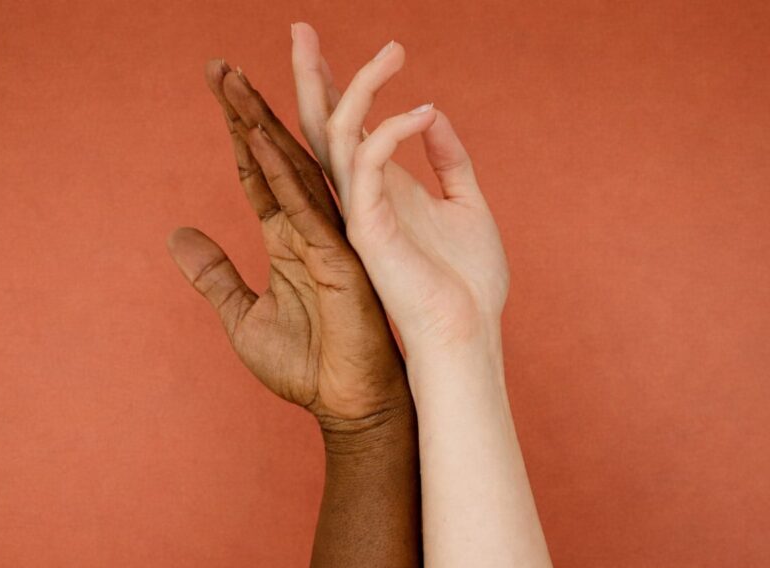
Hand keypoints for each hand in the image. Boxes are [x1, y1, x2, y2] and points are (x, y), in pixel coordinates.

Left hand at [167, 60, 409, 428]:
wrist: (349, 405)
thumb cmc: (307, 366)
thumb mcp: (242, 316)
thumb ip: (214, 273)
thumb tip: (176, 235)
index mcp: (287, 238)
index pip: (257, 173)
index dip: (235, 132)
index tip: (218, 90)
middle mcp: (308, 227)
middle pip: (273, 156)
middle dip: (244, 110)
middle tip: (218, 66)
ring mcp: (327, 238)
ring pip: (290, 168)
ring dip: (258, 123)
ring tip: (231, 80)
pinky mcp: (338, 257)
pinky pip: (303, 207)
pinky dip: (278, 171)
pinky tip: (254, 137)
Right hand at [290, 24, 509, 355]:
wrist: (466, 334)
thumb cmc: (469, 282)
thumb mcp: (467, 205)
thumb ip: (449, 160)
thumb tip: (434, 115)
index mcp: (378, 191)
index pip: (346, 128)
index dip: (335, 86)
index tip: (326, 47)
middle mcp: (359, 196)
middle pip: (322, 123)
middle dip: (311, 74)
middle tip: (301, 27)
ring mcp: (358, 211)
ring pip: (336, 133)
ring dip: (358, 84)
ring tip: (393, 49)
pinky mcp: (366, 226)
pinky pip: (367, 161)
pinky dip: (393, 128)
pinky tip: (424, 111)